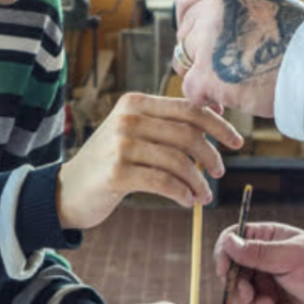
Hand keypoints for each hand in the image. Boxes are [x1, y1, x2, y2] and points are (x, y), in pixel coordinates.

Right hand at [56, 93, 242, 229]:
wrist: (66, 190)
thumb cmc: (110, 162)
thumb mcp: (134, 132)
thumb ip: (166, 123)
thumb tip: (214, 115)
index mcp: (136, 103)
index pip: (188, 108)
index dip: (218, 125)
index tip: (236, 141)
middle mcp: (128, 118)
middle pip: (187, 133)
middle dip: (211, 155)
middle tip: (220, 172)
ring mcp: (120, 145)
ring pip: (178, 160)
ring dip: (198, 181)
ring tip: (203, 196)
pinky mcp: (116, 173)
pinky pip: (163, 181)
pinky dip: (182, 193)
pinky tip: (187, 201)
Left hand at [174, 0, 303, 117]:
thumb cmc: (303, 44)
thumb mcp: (268, 8)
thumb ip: (237, 13)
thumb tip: (208, 33)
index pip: (187, 2)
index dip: (186, 25)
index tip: (190, 39)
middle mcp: (215, 5)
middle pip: (186, 35)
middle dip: (197, 56)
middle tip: (218, 73)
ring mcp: (209, 37)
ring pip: (187, 61)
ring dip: (202, 77)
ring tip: (228, 88)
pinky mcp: (208, 72)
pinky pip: (191, 88)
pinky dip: (204, 98)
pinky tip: (222, 102)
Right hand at [212, 222, 303, 303]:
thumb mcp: (293, 256)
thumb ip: (259, 252)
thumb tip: (229, 242)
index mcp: (265, 241)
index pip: (231, 240)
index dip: (223, 254)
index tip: (225, 269)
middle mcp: (260, 265)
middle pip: (229, 275)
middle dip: (237, 288)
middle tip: (250, 295)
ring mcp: (263, 290)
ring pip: (239, 302)